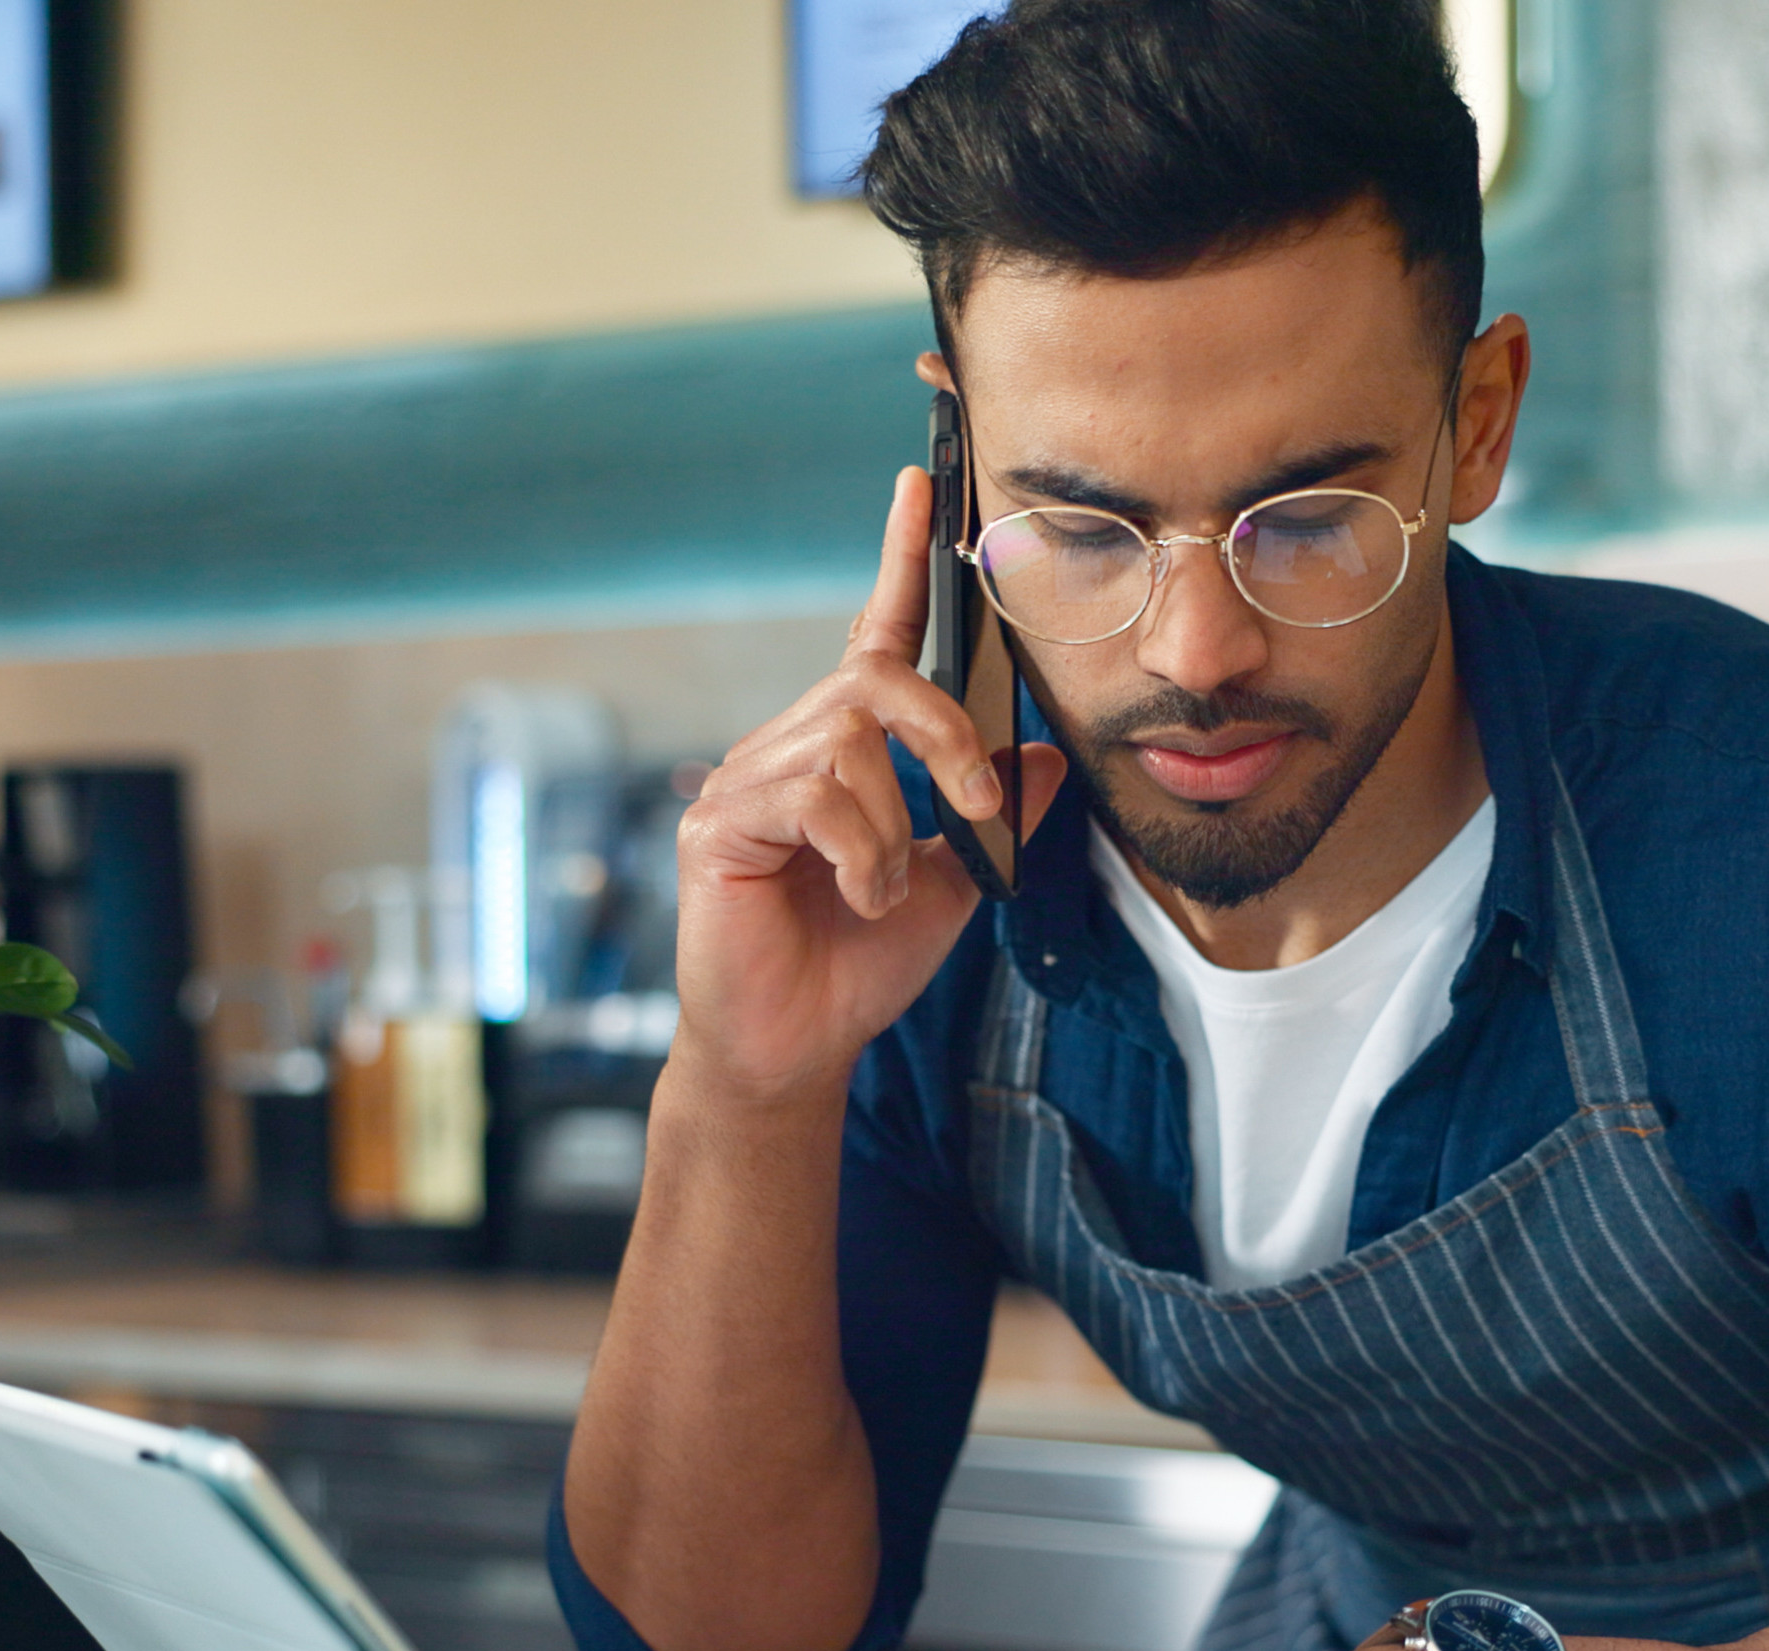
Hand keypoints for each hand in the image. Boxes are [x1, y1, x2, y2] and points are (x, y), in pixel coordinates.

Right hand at [669, 468, 1065, 1104]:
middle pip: (873, 678)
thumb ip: (994, 816)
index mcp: (843, 753)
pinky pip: (813, 796)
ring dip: (894, 820)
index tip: (921, 483)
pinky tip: (851, 897)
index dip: (897, 560)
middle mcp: (788, 748)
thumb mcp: (955, 882)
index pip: (874, 636)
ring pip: (847, 740)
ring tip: (883, 887)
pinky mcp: (719, 825)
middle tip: (973, 804)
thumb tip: (1049, 757)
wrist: (797, 1048)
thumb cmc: (859, 965)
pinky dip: (859, 854)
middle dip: (942, 735)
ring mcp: (745, 782)